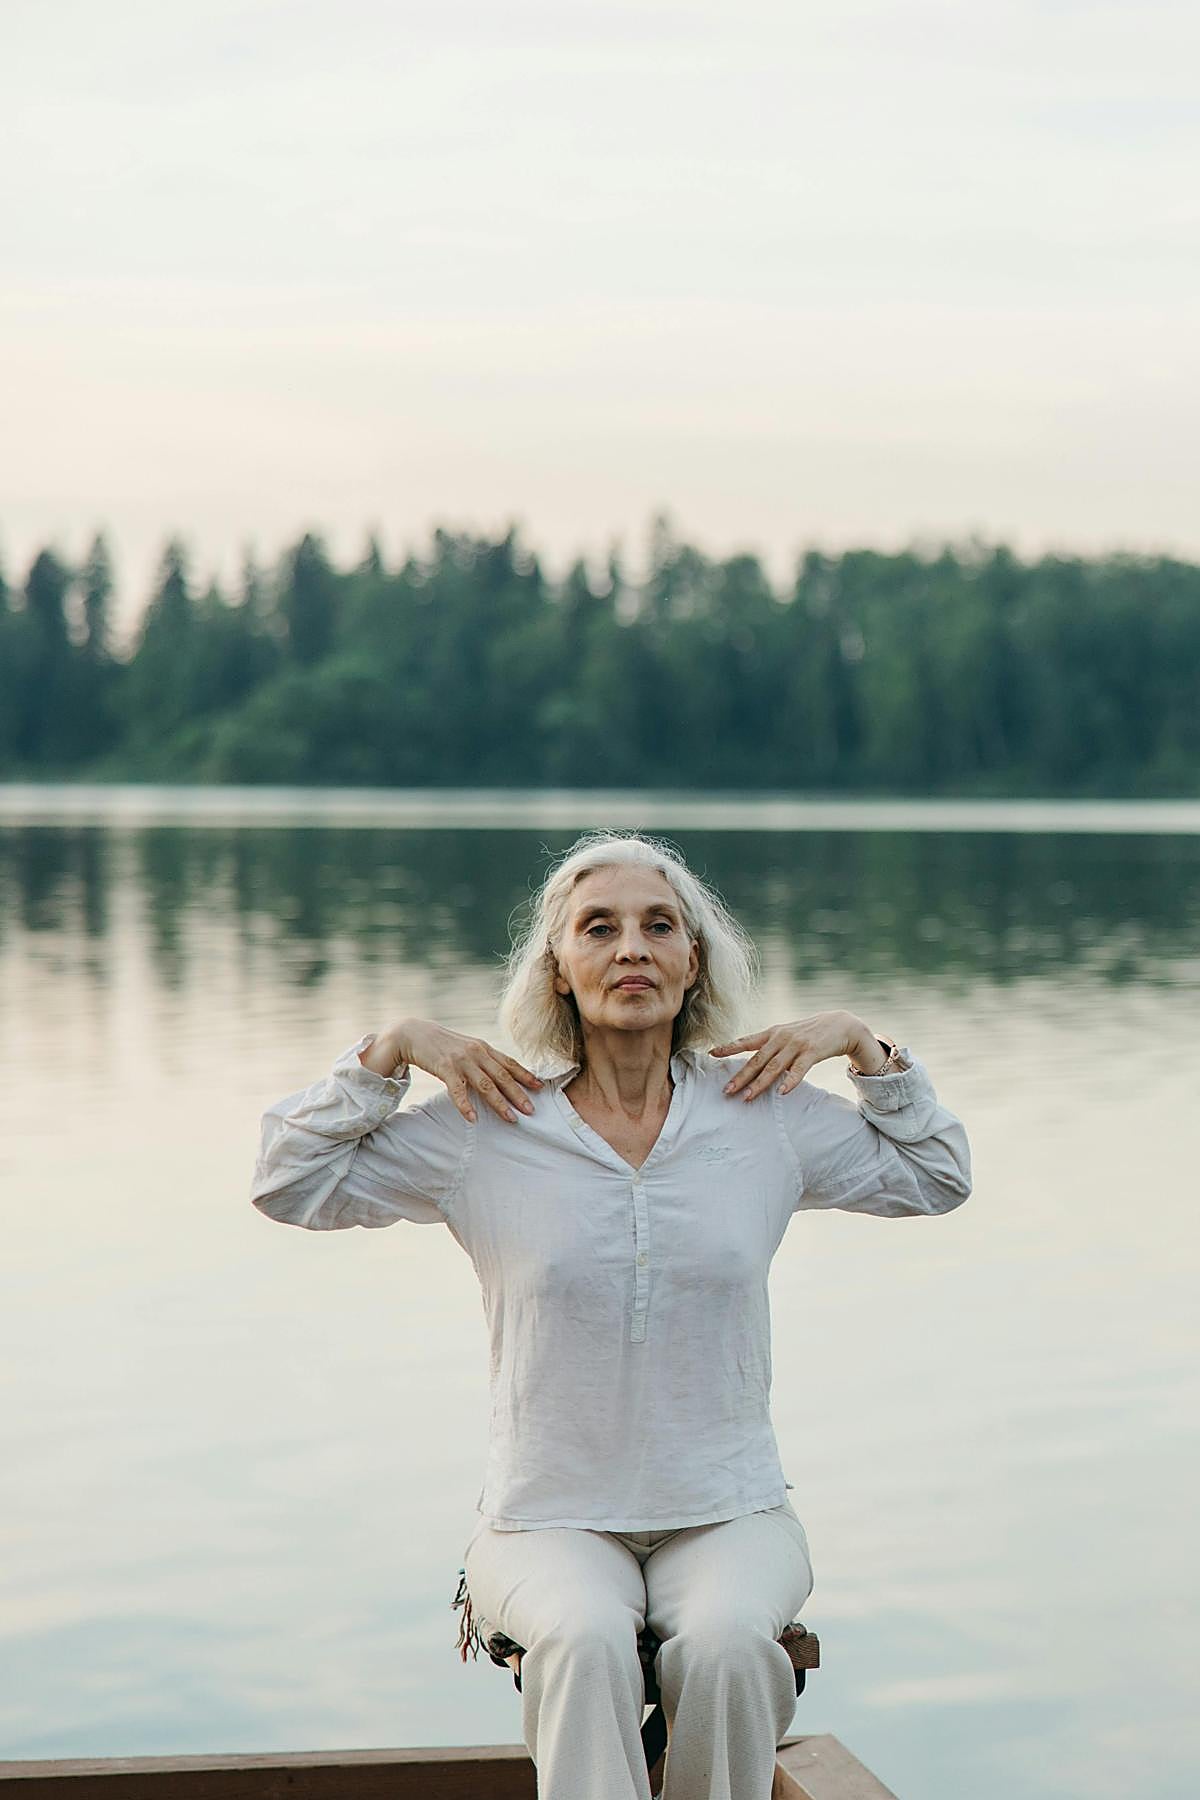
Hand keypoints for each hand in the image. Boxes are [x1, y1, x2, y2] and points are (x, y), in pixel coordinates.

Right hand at [368, 1019, 542, 1123]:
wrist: (414, 1034)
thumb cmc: (443, 1045)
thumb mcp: (467, 1048)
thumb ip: (482, 1059)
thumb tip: (501, 1075)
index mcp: (484, 1048)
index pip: (509, 1063)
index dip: (526, 1075)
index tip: (541, 1088)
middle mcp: (476, 1052)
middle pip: (502, 1076)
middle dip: (518, 1094)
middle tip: (531, 1110)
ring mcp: (461, 1060)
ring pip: (485, 1085)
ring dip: (499, 1103)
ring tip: (510, 1118)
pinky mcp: (445, 1068)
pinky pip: (457, 1090)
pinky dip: (465, 1105)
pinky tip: (472, 1118)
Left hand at [710, 1010, 872, 1100]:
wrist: (840, 1024)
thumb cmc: (809, 1032)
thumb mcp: (787, 1034)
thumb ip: (770, 1046)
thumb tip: (751, 1062)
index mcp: (772, 1033)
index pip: (746, 1041)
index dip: (728, 1048)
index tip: (711, 1054)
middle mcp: (781, 1037)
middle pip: (757, 1060)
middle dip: (740, 1076)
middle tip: (726, 1090)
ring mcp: (796, 1045)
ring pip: (774, 1067)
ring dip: (760, 1083)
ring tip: (747, 1097)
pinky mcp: (812, 1052)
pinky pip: (799, 1070)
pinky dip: (790, 1081)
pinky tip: (782, 1092)